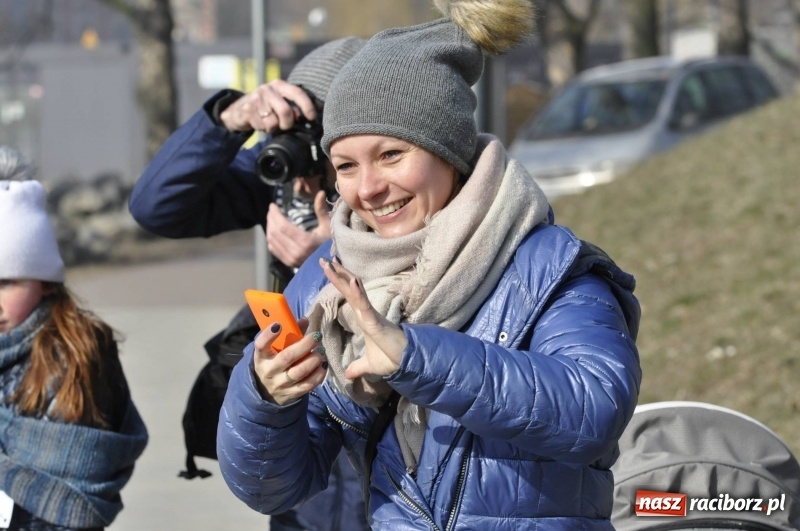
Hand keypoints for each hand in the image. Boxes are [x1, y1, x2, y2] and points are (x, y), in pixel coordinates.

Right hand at [219, 79, 316, 133]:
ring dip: (273, 128)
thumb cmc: (266, 106)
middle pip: (286, 111)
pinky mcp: (247, 110)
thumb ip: (295, 106)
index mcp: (279, 85)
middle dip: (288, 123)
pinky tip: (260, 123)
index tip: (312, 117)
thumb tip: (311, 116)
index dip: (307, 106)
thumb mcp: (280, 101)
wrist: (239, 109)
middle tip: (285, 126)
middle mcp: (267, 89)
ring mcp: (256, 99)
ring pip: (273, 122)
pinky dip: (263, 129)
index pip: (297, 92)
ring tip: (270, 123)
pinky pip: (262, 126)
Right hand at [253, 317, 326, 404]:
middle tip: (317, 336)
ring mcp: (280, 384)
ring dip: (314, 360)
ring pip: (299, 372)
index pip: (261, 345)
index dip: (268, 335)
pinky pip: (307, 385)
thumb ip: (289, 334)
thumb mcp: (274, 350)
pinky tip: (323, 365)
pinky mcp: (292, 394)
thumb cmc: (274, 362)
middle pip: (287, 357)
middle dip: (305, 345)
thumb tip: (305, 320)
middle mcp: (269, 371)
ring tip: (321, 351)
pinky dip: (318, 374)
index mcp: (262, 357)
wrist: (267, 392)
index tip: (279, 325)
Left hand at [267, 190, 330, 267]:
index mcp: (306, 242)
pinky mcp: (288, 263)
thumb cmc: (330, 243)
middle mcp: (296, 252)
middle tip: (271, 210)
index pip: (283, 226)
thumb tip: (321, 192)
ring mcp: (291, 259)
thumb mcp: (327, 226)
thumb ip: (321, 210)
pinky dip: (270, 238)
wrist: (331, 263)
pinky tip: (272, 230)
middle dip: (271, 219)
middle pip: (275, 233)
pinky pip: (273, 249)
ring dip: (269, 227)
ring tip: (271, 218)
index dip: (275, 214)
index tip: (272, 205)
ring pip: (272, 240)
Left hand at [319, 258, 407, 379]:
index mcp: (364, 318)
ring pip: (354, 292)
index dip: (339, 282)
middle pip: (349, 289)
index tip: (328, 268)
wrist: (407, 364)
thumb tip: (348, 374)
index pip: (348, 296)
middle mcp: (366, 313)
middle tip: (323, 259)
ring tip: (331, 263)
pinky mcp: (376, 321)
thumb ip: (358, 367)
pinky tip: (351, 280)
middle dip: (337, 274)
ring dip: (343, 277)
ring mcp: (371, 315)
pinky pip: (364, 305)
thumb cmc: (392, 359)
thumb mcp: (369, 365)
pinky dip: (357, 293)